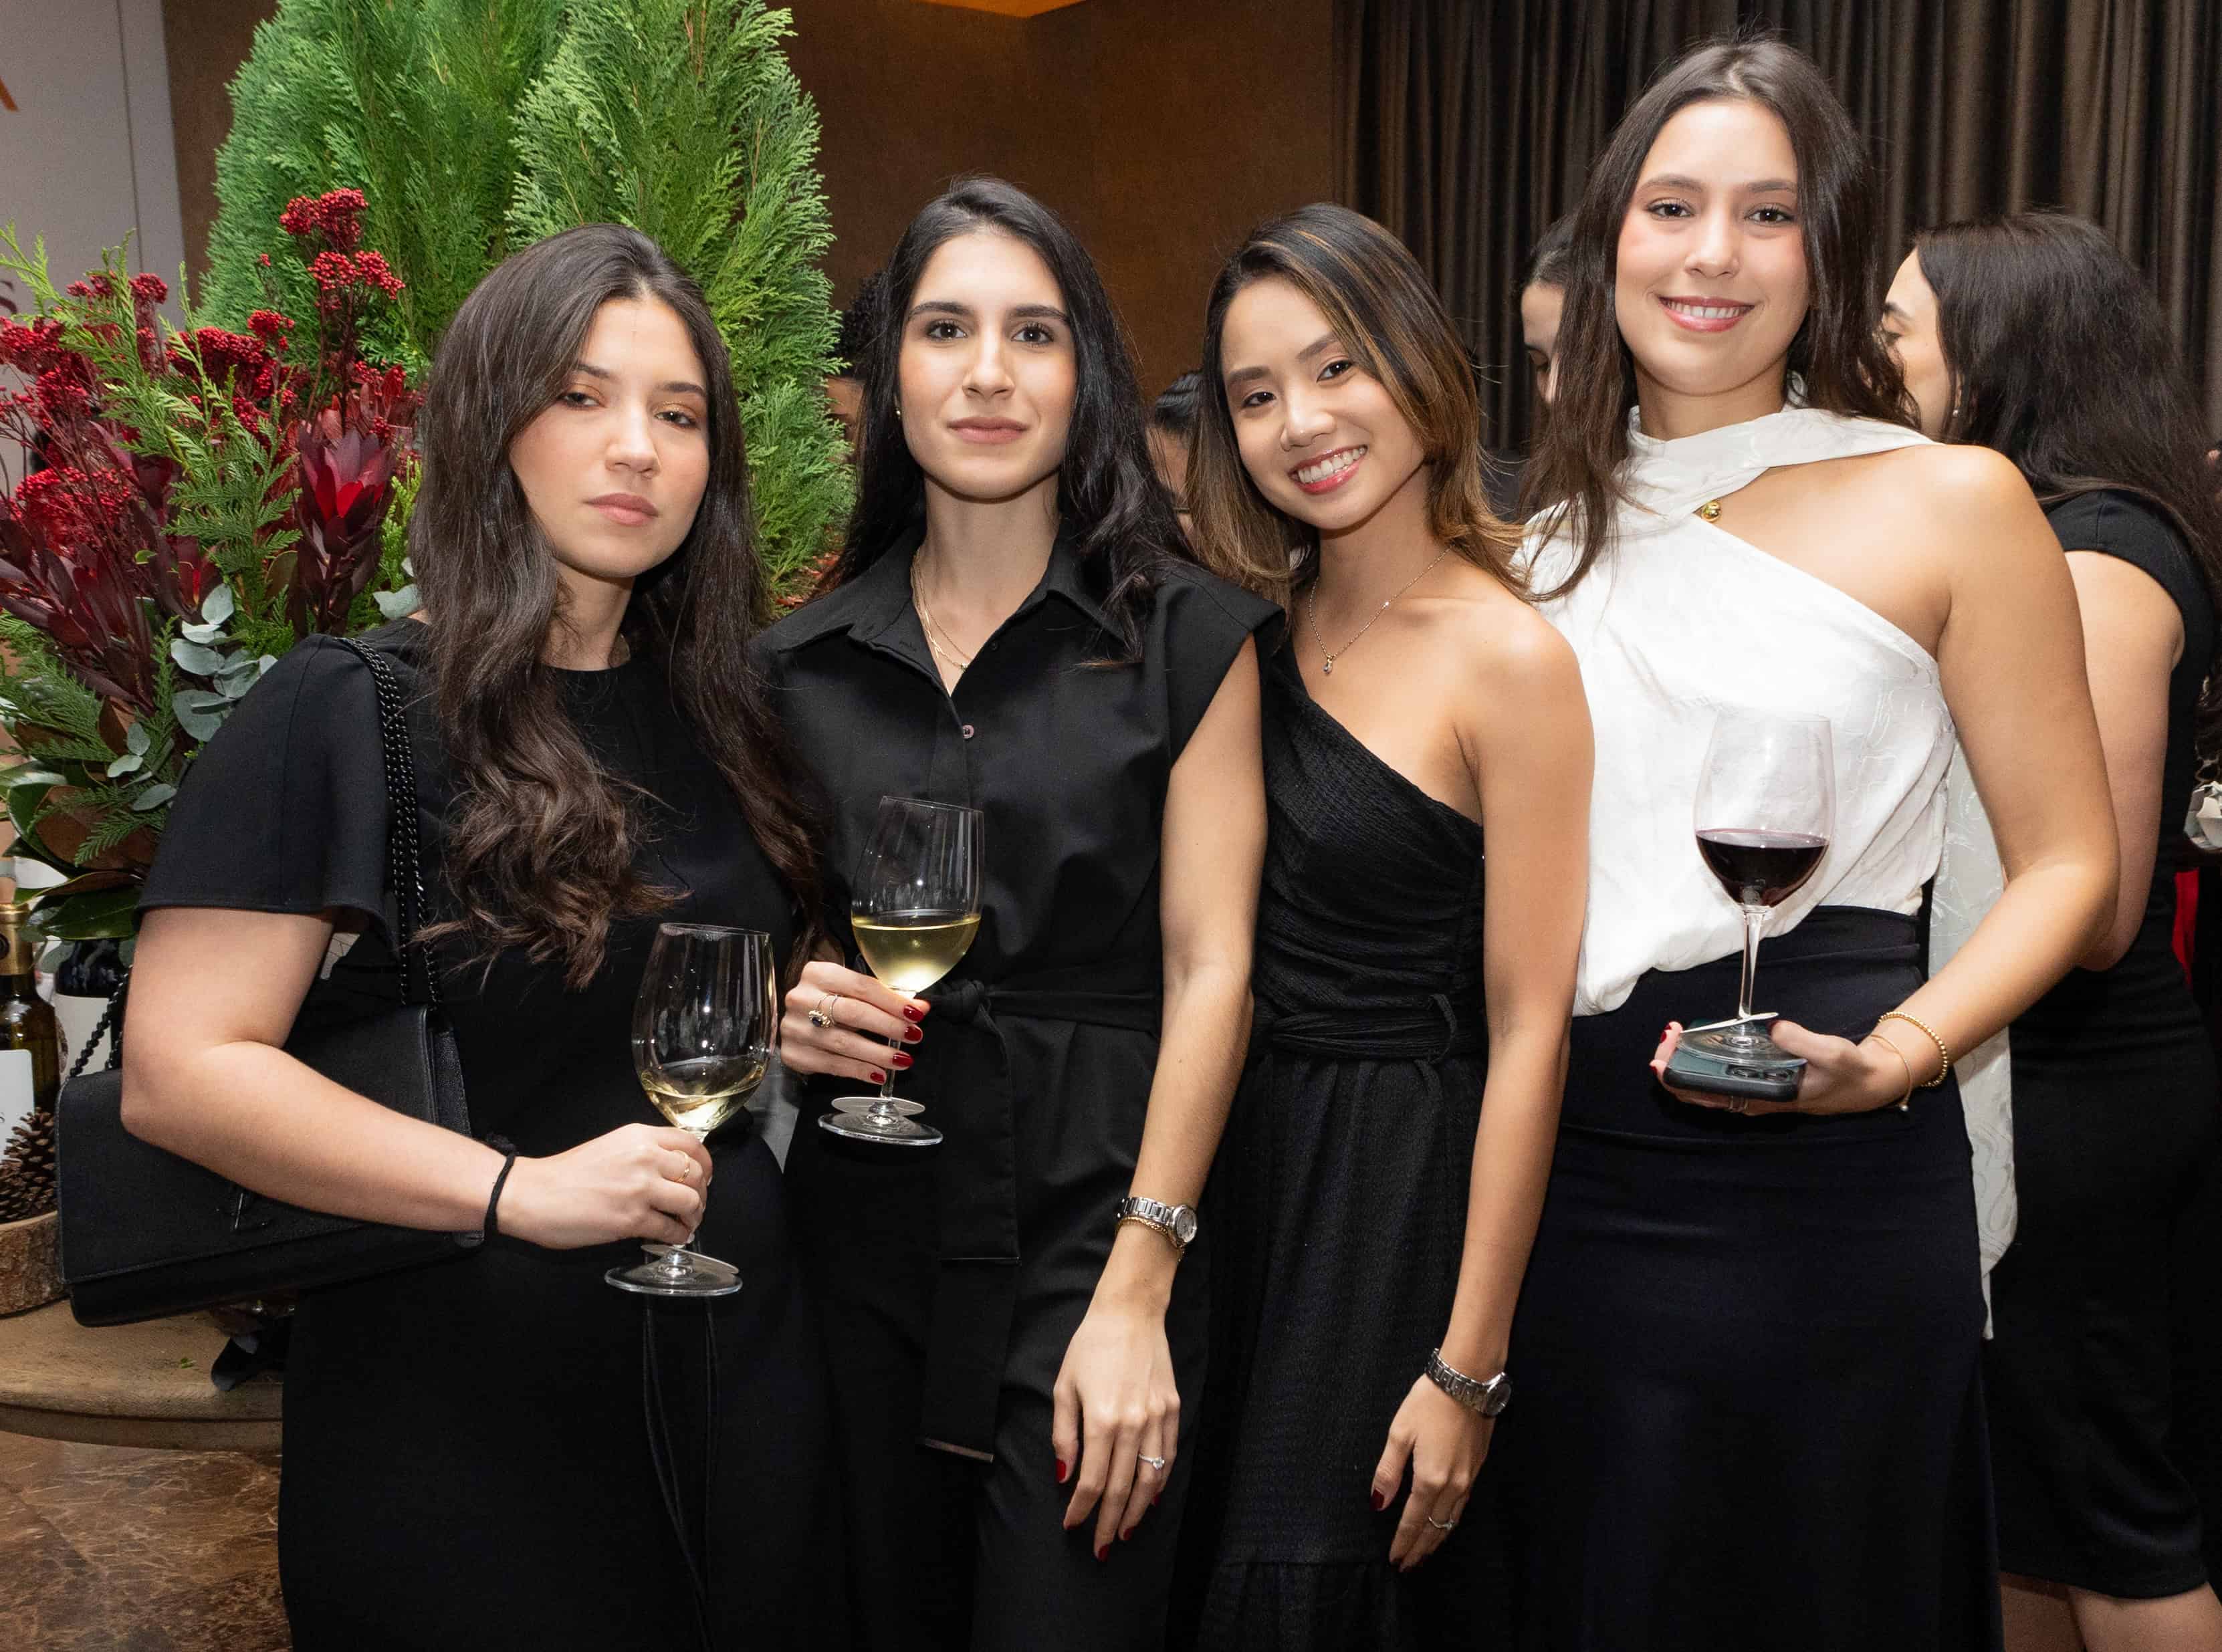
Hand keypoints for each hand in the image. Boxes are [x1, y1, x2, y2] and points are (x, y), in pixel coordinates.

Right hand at [494, 1123, 711, 1248]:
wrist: (532, 1193)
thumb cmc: (565, 1173)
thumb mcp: (611, 1146)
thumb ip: (643, 1152)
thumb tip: (673, 1168)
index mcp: (640, 1136)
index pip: (692, 1143)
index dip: (706, 1163)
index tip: (704, 1176)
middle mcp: (646, 1158)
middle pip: (697, 1174)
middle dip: (702, 1194)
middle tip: (695, 1206)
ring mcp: (641, 1188)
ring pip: (691, 1201)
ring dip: (694, 1217)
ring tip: (686, 1224)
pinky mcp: (632, 1218)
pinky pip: (671, 1229)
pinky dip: (677, 1236)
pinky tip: (671, 1238)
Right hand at [779, 958, 923, 1086]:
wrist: (796, 1020)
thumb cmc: (829, 1002)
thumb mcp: (851, 992)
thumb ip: (883, 998)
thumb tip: (920, 1007)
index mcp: (818, 974)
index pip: (861, 986)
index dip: (891, 1001)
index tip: (916, 1013)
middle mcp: (802, 998)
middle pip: (853, 1013)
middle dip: (888, 1026)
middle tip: (913, 1036)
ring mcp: (794, 1027)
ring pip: (843, 1042)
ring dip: (877, 1054)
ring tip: (901, 1060)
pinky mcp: (793, 1053)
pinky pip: (832, 1065)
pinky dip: (859, 1071)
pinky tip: (878, 1074)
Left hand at [1052, 1296, 1179, 1557]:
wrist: (1130, 1313)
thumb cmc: (1090, 1347)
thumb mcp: (1064, 1388)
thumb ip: (1064, 1435)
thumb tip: (1064, 1476)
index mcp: (1101, 1419)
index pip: (1091, 1480)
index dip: (1080, 1508)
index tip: (1071, 1525)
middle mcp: (1133, 1423)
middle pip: (1122, 1488)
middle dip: (1107, 1522)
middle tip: (1099, 1547)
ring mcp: (1157, 1418)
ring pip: (1150, 1479)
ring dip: (1136, 1512)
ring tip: (1123, 1531)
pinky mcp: (1172, 1409)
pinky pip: (1168, 1457)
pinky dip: (1160, 1482)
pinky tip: (1149, 1498)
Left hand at [1372, 1374, 1491, 1569]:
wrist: (1469, 1381)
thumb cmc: (1428, 1402)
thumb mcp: (1400, 1433)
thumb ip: (1388, 1471)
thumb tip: (1378, 1504)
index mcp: (1430, 1479)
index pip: (1413, 1522)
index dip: (1403, 1543)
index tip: (1395, 1560)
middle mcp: (1453, 1485)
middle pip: (1435, 1528)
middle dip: (1420, 1549)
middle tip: (1408, 1566)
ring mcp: (1469, 1478)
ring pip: (1451, 1520)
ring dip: (1437, 1539)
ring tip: (1424, 1554)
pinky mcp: (1478, 1468)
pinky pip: (1462, 1506)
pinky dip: (1450, 1522)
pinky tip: (1445, 1524)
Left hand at [1650, 1020, 1908, 1115]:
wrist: (1864, 1083)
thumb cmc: (1847, 1071)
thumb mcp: (1831, 1053)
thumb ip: (1802, 1041)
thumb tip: (1774, 1028)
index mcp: (1761, 1098)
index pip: (1706, 1093)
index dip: (1679, 1075)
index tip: (1667, 1049)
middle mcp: (1751, 1100)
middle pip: (1695, 1090)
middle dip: (1673, 1063)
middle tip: (1669, 1032)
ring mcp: (1751, 1092)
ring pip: (1703, 1084)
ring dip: (1684, 1061)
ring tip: (1674, 1034)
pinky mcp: (1756, 1082)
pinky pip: (1718, 1076)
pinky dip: (1701, 1060)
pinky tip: (1695, 1041)